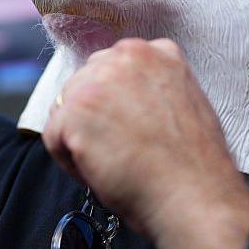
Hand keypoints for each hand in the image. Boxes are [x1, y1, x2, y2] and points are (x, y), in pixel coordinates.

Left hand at [43, 38, 248, 248]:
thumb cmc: (196, 167)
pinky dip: (69, 161)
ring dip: (79, 137)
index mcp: (158, 52)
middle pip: (84, 83)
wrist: (195, 197)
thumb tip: (124, 100)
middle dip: (92, 117)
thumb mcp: (186, 104)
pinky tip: (98, 174)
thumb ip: (153, 89)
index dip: (115, 105)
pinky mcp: (76, 110)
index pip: (113, 70)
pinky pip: (53, 136)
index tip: (125, 129)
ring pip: (66, 108)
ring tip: (110, 164)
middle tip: (114, 150)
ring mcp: (98, 80)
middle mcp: (126, 56)